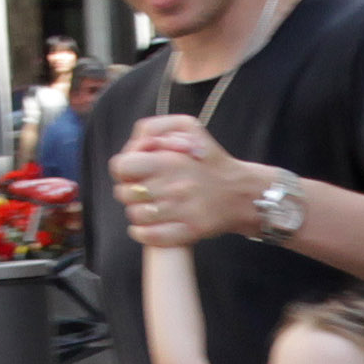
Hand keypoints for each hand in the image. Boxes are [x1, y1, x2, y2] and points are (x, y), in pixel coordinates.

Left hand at [110, 117, 256, 249]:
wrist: (241, 193)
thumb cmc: (210, 159)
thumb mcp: (188, 127)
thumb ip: (155, 128)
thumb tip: (136, 145)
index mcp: (169, 161)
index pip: (122, 166)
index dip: (124, 168)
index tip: (135, 171)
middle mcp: (173, 187)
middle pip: (124, 193)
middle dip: (130, 190)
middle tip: (143, 189)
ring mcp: (181, 211)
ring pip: (135, 216)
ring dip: (137, 211)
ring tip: (150, 206)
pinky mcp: (189, 231)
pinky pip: (150, 236)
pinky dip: (143, 233)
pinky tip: (147, 226)